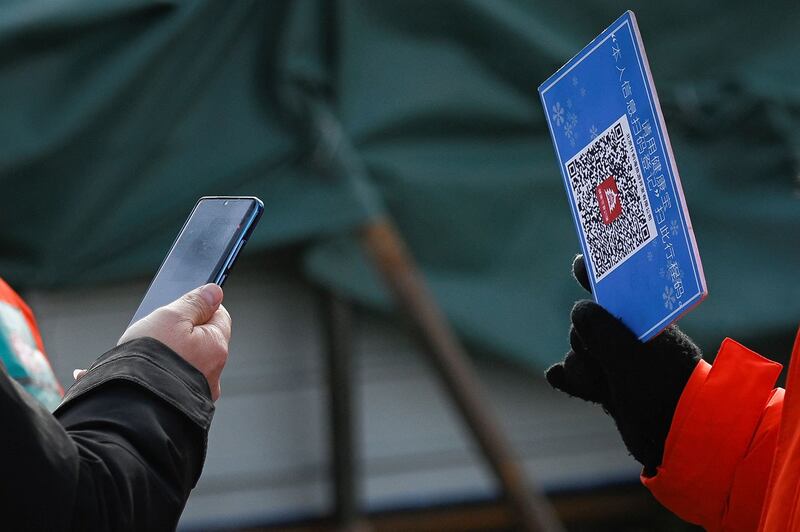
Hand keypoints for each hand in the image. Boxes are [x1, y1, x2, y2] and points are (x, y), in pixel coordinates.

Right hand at [118, 284, 230, 400]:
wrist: (130, 409)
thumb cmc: (150, 360)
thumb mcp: (170, 318)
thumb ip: (194, 303)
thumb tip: (215, 291)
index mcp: (216, 346)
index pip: (219, 315)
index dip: (198, 308)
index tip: (180, 309)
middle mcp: (214, 372)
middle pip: (202, 339)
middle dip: (181, 333)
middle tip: (157, 333)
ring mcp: (198, 392)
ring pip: (186, 362)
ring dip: (170, 355)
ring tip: (145, 355)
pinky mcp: (181, 405)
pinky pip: (174, 381)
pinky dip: (162, 374)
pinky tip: (143, 373)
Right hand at [545, 255, 701, 471]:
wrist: (679, 440)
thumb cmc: (664, 391)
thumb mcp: (632, 356)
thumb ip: (603, 329)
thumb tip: (580, 309)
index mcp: (646, 323)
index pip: (617, 289)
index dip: (597, 275)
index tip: (581, 263)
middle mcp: (631, 340)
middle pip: (587, 324)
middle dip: (586, 340)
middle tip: (602, 357)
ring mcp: (618, 365)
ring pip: (579, 353)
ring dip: (582, 369)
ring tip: (602, 386)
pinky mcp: (608, 389)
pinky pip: (576, 377)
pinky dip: (568, 378)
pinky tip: (557, 377)